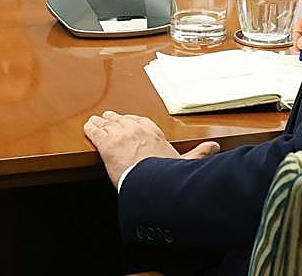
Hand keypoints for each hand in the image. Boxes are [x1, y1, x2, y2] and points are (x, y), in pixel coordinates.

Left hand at [83, 110, 218, 186]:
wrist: (151, 183)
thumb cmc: (166, 174)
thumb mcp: (185, 162)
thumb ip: (198, 152)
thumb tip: (214, 147)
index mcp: (152, 130)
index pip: (137, 120)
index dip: (130, 122)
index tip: (127, 125)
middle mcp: (134, 127)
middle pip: (119, 118)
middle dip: (113, 121)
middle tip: (108, 123)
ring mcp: (118, 133)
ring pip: (104, 122)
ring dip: (100, 123)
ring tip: (95, 123)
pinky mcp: (105, 142)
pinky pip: (93, 130)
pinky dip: (90, 129)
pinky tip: (88, 129)